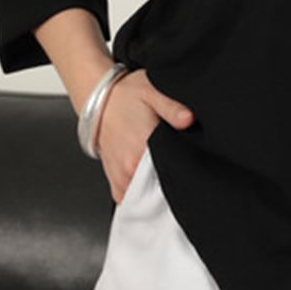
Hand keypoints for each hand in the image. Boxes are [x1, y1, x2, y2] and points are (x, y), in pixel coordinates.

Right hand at [94, 69, 195, 202]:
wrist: (100, 98)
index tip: (191, 166)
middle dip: (171, 180)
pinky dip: (138, 193)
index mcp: (141, 148)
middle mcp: (128, 167)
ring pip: (144, 196)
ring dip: (154, 188)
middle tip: (177, 164)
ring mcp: (119, 176)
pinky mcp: (113, 179)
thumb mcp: (151, 92)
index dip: (184, 171)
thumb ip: (172, 108)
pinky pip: (128, 197)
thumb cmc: (125, 94)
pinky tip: (148, 178)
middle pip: (159, 188)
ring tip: (163, 170)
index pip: (170, 174)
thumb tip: (189, 119)